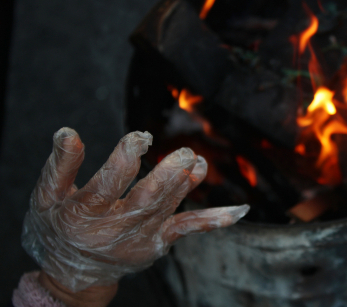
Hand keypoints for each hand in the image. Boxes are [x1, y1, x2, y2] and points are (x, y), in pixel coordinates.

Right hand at [21, 128, 248, 291]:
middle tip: (184, 153)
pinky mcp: (160, 242)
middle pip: (147, 200)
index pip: (108, 185)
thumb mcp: (45, 198)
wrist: (74, 274)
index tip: (140, 139)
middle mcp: (115, 228)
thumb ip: (60, 165)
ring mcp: (142, 237)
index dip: (125, 160)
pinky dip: (215, 220)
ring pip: (169, 207)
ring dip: (188, 184)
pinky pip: (189, 228)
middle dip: (169, 176)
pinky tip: (240, 210)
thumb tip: (68, 132)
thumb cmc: (58, 229)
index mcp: (85, 214)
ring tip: (198, 162)